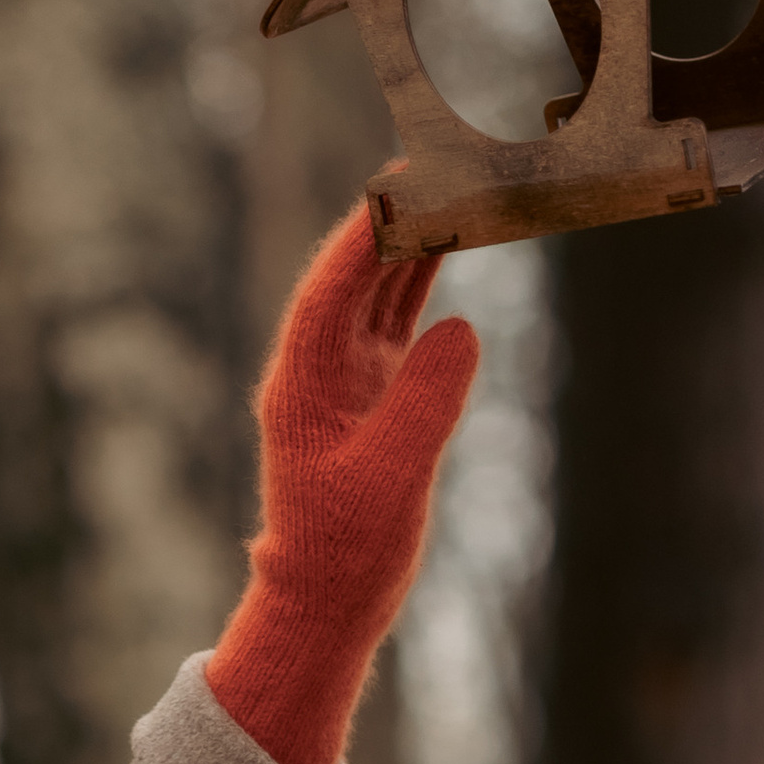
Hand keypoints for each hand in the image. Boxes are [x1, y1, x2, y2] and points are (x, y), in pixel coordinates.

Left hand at [202, 204, 480, 763]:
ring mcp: (346, 376)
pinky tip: (453, 245)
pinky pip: (400, 318)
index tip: (403, 181)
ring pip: (380, 288)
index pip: (333, 287)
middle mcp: (317, 368)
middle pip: (356, 273)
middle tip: (442, 162)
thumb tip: (461, 328)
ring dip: (415, 240)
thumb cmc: (345, 550)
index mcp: (302, 382)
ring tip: (457, 186)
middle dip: (397, 218)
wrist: (327, 600)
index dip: (368, 232)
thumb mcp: (391, 479)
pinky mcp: (375, 392)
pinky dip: (425, 280)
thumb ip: (426, 404)